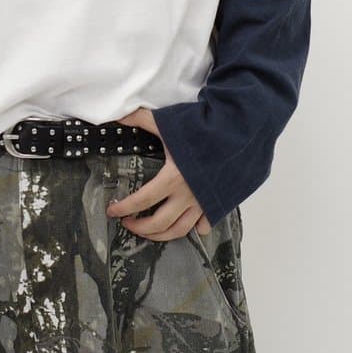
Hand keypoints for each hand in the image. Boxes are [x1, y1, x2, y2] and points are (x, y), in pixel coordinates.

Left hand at [107, 107, 212, 240]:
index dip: (123, 208)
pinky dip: (196, 228)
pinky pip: (206, 222)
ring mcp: (204, 201)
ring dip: (162, 236)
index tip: (112, 210)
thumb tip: (118, 117)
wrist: (239, 131)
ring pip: (181, 230)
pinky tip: (190, 227)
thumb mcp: (168, 121)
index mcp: (172, 178)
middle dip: (140, 228)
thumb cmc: (203, 126)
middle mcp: (188, 195)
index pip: (141, 201)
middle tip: (128, 223)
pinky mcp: (218, 201)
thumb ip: (141, 119)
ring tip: (150, 232)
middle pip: (159, 223)